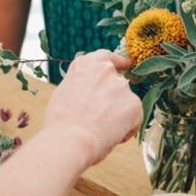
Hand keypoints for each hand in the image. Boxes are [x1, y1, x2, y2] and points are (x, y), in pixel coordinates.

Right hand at [43, 50, 142, 165]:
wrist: (71, 138)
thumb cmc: (61, 122)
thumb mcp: (64, 92)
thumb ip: (80, 86)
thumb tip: (87, 93)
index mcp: (85, 65)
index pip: (105, 57)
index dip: (117, 62)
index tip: (125, 64)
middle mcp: (105, 70)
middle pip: (117, 83)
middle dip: (114, 99)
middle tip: (102, 117)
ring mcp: (121, 85)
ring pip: (126, 102)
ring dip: (119, 114)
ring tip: (101, 130)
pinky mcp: (134, 103)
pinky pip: (134, 118)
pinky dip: (127, 128)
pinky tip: (110, 136)